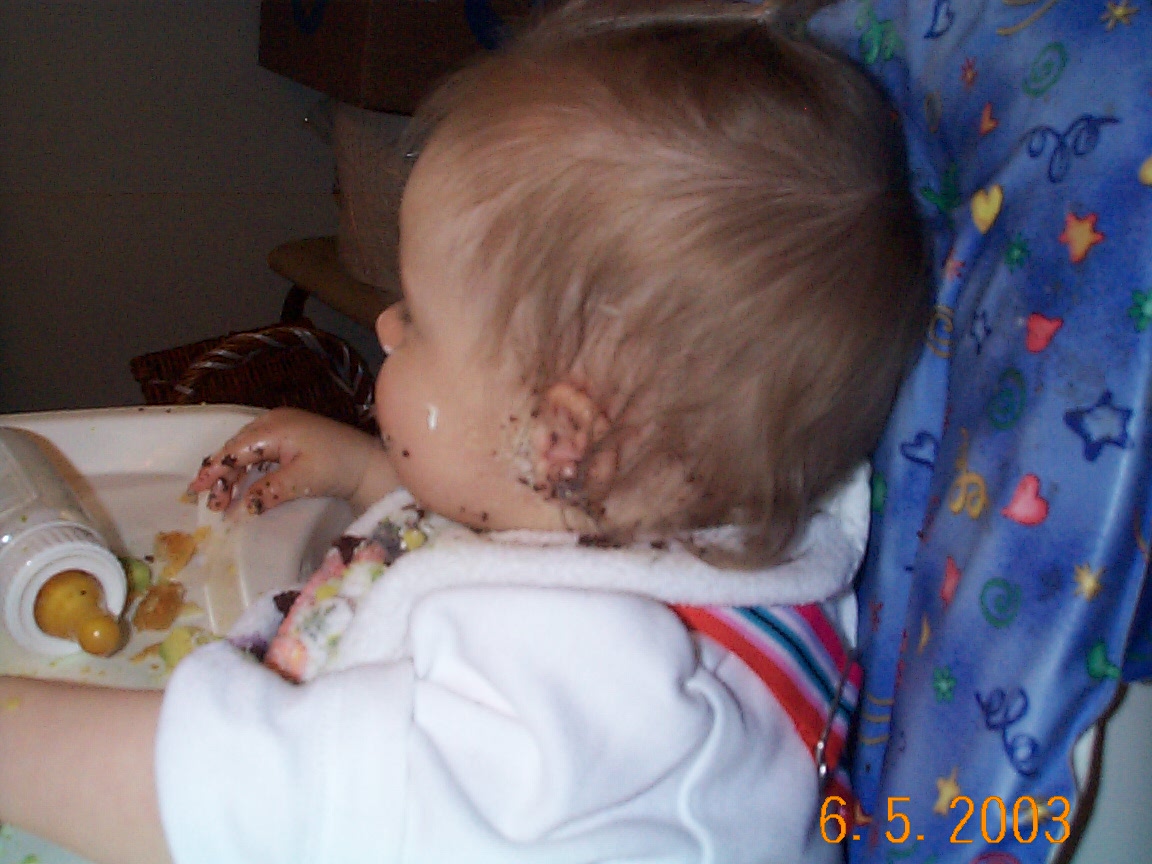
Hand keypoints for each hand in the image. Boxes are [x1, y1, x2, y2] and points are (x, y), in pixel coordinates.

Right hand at [187, 408, 398, 513]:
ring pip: (245, 449)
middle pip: (236, 447)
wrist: (368, 462)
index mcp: (274, 427)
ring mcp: (282, 426)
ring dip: (233, 473)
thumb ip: (267, 492)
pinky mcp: (289, 436)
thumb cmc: (337, 466)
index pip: (235, 449)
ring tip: (223, 499)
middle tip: (212, 503)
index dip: (214, 470)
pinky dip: (248, 467)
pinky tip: (242, 484)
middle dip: (221, 475)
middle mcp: (274, 421)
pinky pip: (258, 449)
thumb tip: (238, 511)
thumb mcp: (300, 481)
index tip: (197, 490)